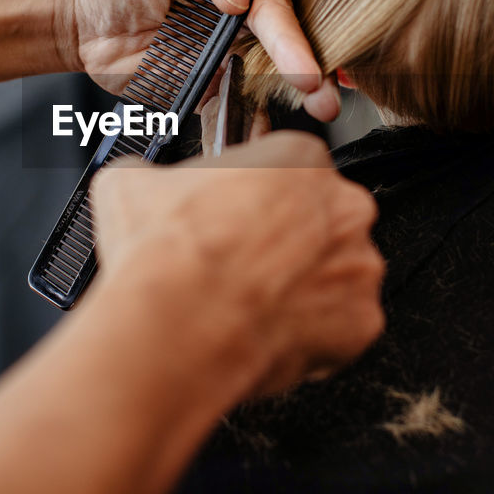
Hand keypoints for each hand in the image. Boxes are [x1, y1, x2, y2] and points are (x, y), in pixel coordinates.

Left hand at [64, 0, 341, 121]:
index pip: (277, 0)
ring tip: (318, 111)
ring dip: (294, 96)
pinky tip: (263, 135)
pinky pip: (234, 103)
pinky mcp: (208, 84)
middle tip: (322, 95)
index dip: (292, 31)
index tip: (301, 61)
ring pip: (269, 76)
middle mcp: (246, 13)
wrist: (77, 13)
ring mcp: (229, 52)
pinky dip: (250, 118)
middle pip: (286, 42)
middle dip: (311, 69)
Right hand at [88, 132, 384, 398]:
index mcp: (300, 158)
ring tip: (252, 305)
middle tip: (243, 264)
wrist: (178, 328)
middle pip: (323, 220)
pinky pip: (342, 328)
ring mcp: (359, 266)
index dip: (258, 197)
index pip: (292, 167)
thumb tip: (136, 180)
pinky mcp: (361, 323)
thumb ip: (150, 175)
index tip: (238, 215)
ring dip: (304, 288)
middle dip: (289, 242)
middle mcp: (343, 206)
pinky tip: (268, 334)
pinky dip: (312, 334)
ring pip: (337, 275)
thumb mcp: (132, 185)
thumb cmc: (167, 255)